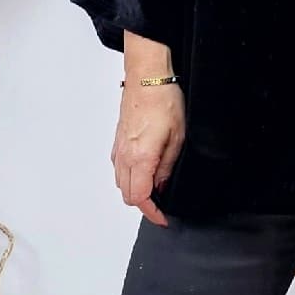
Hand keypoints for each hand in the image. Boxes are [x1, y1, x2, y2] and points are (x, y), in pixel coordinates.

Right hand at [111, 82, 185, 225]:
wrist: (147, 77)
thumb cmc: (164, 101)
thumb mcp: (177, 138)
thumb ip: (167, 167)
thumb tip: (162, 186)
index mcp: (140, 158)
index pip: (139, 198)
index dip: (152, 213)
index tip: (163, 218)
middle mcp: (124, 156)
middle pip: (127, 195)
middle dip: (144, 204)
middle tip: (162, 204)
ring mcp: (118, 148)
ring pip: (120, 183)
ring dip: (135, 190)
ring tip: (155, 188)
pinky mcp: (117, 140)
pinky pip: (118, 168)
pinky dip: (128, 177)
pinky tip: (144, 170)